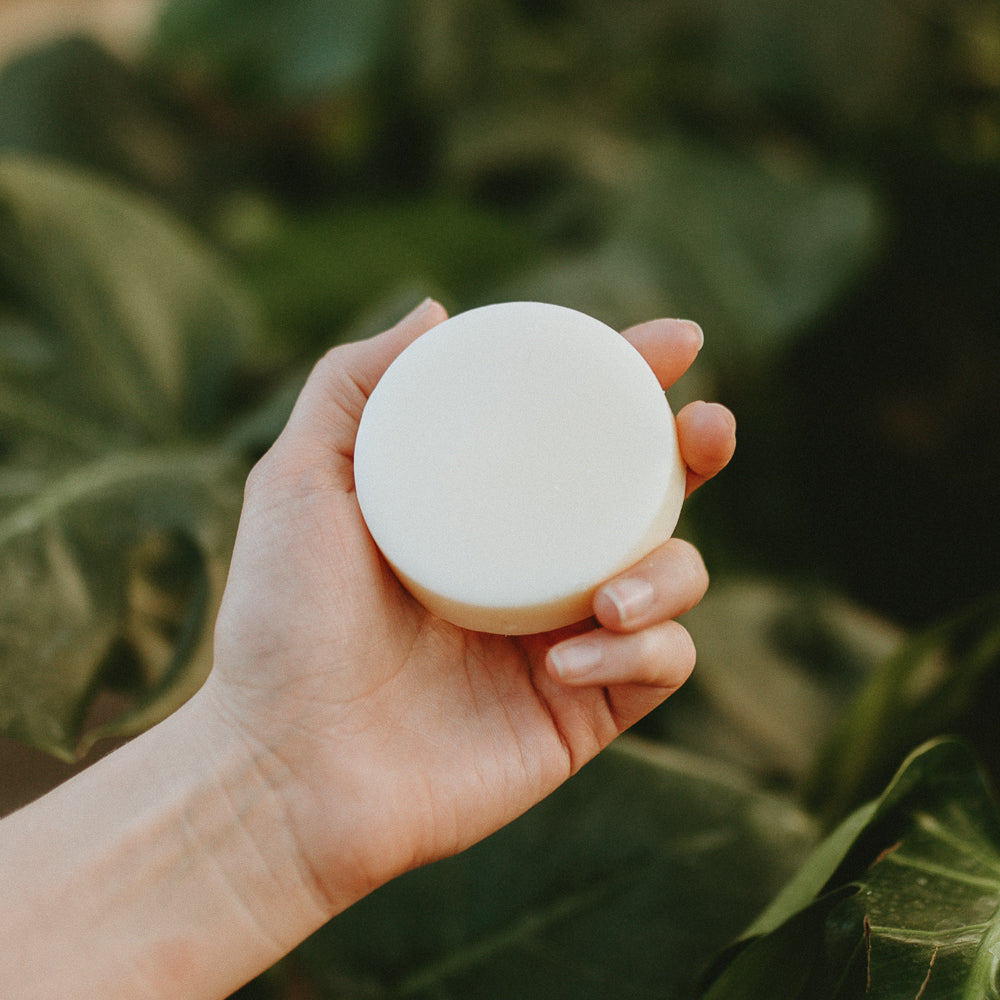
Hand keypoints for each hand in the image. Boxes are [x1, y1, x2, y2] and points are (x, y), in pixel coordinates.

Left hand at [204, 299, 736, 913]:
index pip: (571, 434)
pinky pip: (659, 666)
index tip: (673, 342)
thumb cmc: (281, 625)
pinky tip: (568, 659)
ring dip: (671, 571)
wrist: (284, 770)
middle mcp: (530, 569)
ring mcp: (564, 639)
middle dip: (695, 454)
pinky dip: (640, 650)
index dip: (631, 382)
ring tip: (609, 595)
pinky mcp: (584, 711)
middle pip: (644, 497)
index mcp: (480, 512)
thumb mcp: (300, 481)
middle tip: (705, 429)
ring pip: (674, 579)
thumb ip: (354, 386)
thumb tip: (436, 309)